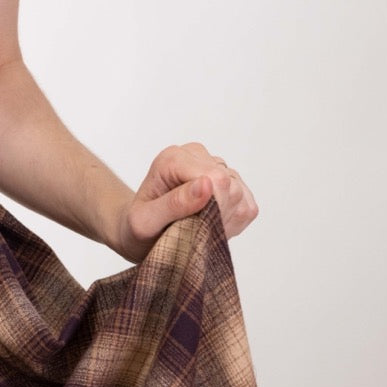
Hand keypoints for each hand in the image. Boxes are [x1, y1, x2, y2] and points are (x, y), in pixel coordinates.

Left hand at [110, 142, 260, 263]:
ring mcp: (215, 166)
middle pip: (231, 186)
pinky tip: (210, 225)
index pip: (216, 179)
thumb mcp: (145, 222)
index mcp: (172, 158)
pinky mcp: (230, 183)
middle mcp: (195, 155)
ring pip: (240, 195)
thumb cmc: (138, 227)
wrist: (141, 232)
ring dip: (224, 220)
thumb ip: (175, 203)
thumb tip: (207, 185)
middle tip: (191, 228)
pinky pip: (247, 206)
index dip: (213, 208)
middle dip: (217, 215)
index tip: (194, 225)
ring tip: (197, 226)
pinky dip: (232, 222)